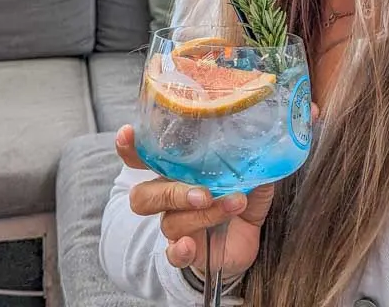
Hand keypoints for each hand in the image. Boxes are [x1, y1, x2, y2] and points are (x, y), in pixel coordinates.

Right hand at [115, 125, 273, 279]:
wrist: (246, 239)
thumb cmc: (240, 198)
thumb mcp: (249, 176)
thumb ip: (251, 162)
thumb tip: (261, 146)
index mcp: (178, 173)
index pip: (145, 158)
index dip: (131, 148)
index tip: (128, 133)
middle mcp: (169, 199)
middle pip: (145, 195)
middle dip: (171, 192)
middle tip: (203, 193)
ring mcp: (175, 226)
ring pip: (170, 221)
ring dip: (203, 214)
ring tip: (234, 204)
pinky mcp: (186, 252)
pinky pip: (172, 254)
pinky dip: (178, 251)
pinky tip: (189, 245)